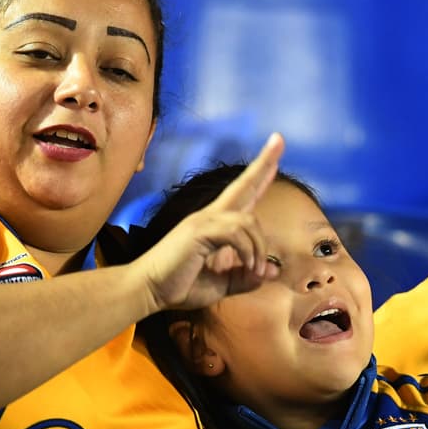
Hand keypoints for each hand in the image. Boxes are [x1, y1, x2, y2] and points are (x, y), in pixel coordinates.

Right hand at [136, 133, 283, 312]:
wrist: (148, 290)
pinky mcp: (198, 230)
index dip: (259, 176)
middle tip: (279, 138)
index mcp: (215, 225)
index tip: (275, 156)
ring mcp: (202, 220)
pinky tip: (249, 267)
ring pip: (247, 220)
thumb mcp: (221, 284)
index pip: (241, 195)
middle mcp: (209, 216)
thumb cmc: (178, 286)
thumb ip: (245, 277)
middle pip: (242, 185)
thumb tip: (273, 271)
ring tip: (256, 270)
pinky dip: (248, 251)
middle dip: (263, 163)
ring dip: (259, 247)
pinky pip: (236, 232)